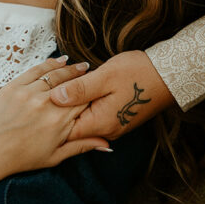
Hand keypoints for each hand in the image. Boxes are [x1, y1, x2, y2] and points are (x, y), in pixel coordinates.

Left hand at [0, 57, 111, 182]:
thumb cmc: (21, 158)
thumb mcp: (55, 156)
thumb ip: (81, 146)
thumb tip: (107, 145)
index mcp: (59, 123)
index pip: (84, 101)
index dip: (93, 94)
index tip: (98, 90)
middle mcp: (46, 105)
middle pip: (72, 84)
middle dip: (83, 77)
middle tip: (90, 72)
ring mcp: (29, 93)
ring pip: (56, 75)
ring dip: (70, 69)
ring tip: (79, 66)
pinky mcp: (14, 86)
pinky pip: (36, 70)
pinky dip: (49, 64)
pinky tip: (59, 61)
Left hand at [49, 51, 172, 141]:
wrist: (168, 76)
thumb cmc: (139, 73)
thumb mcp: (106, 76)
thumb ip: (80, 89)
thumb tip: (55, 96)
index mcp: (100, 123)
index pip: (64, 130)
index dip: (48, 116)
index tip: (36, 101)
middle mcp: (105, 130)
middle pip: (71, 127)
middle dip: (56, 111)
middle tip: (41, 93)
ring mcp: (111, 125)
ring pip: (80, 121)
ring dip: (68, 106)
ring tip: (54, 89)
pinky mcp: (115, 118)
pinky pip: (90, 116)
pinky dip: (80, 104)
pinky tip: (73, 89)